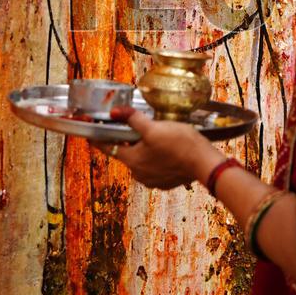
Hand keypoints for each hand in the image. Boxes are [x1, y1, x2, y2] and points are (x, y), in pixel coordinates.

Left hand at [90, 107, 221, 189]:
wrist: (204, 163)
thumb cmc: (179, 144)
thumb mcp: (153, 127)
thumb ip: (132, 119)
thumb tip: (115, 112)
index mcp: (132, 161)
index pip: (108, 148)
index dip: (98, 138)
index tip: (91, 132)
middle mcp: (139, 174)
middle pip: (126, 153)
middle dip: (126, 140)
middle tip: (131, 126)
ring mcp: (152, 180)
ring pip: (141, 160)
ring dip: (142, 149)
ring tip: (152, 135)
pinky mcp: (166, 182)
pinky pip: (154, 167)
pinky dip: (155, 157)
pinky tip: (165, 148)